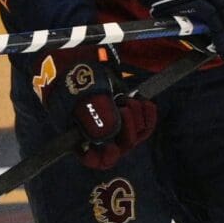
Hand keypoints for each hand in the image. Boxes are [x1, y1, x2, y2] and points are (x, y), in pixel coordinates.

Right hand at [35, 46, 157, 168]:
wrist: (80, 62)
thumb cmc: (75, 80)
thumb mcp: (81, 97)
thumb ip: (93, 116)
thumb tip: (109, 136)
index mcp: (81, 137)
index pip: (96, 160)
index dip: (105, 157)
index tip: (111, 146)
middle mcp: (100, 136)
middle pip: (122, 148)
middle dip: (126, 127)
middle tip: (121, 105)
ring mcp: (116, 126)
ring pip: (136, 136)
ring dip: (136, 116)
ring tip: (126, 98)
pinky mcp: (129, 115)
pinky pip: (146, 124)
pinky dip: (148, 113)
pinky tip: (144, 101)